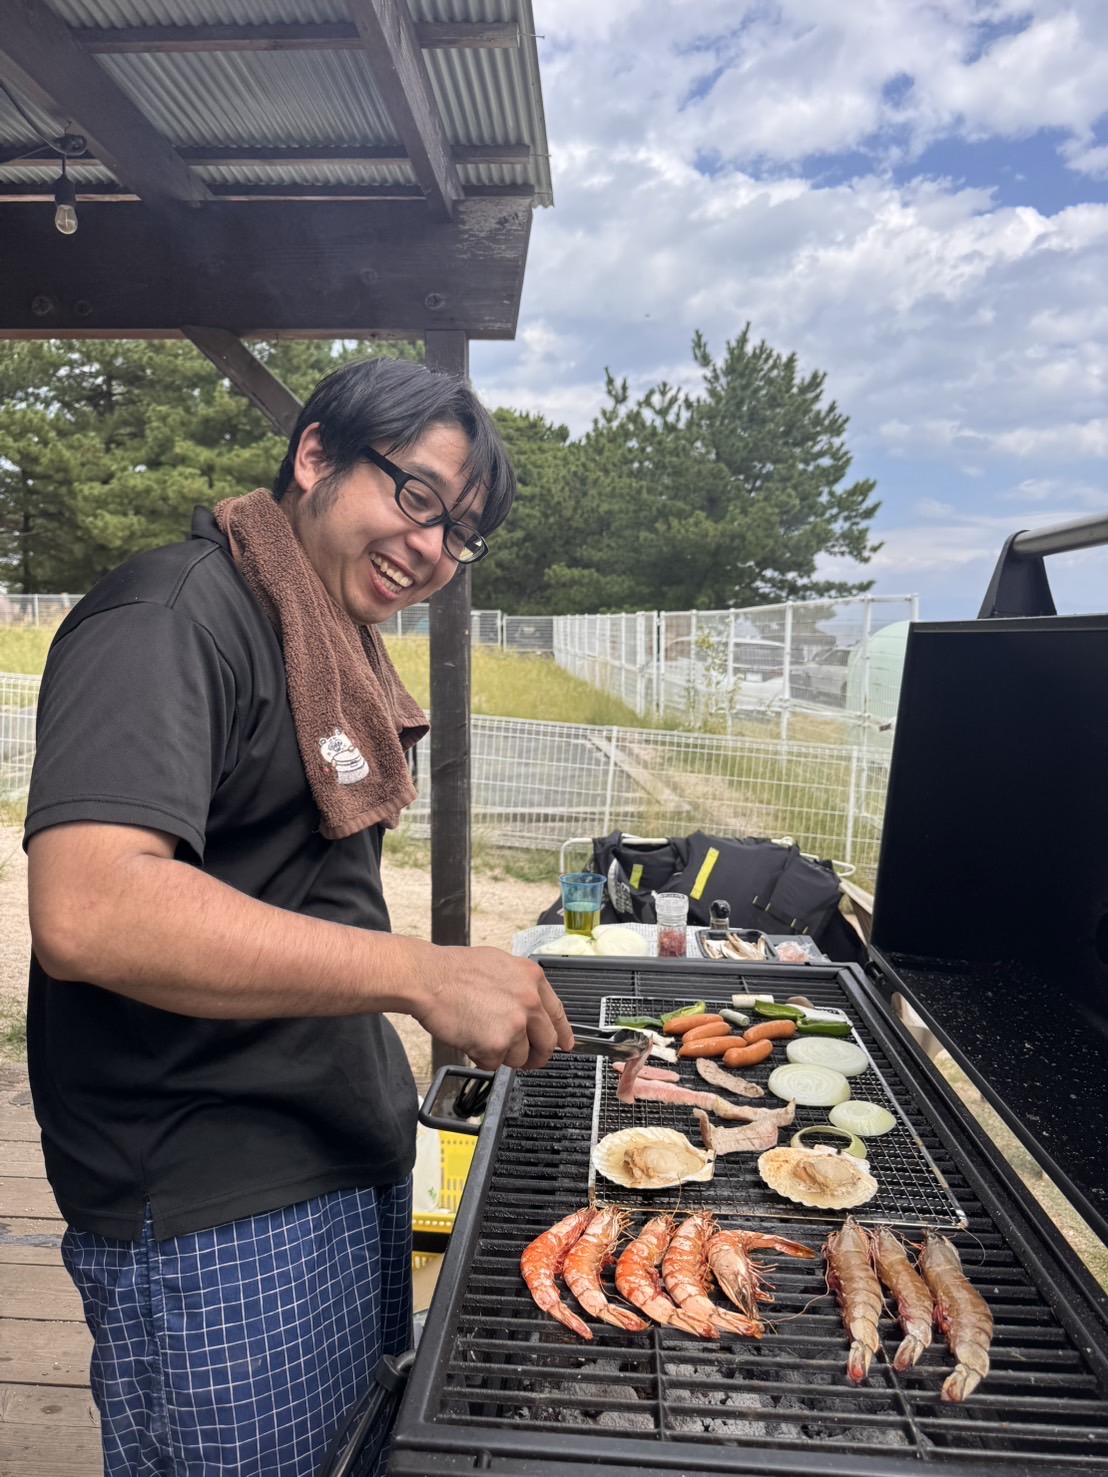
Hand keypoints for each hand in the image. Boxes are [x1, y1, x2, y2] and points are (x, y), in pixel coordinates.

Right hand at [413, 946, 574, 1071]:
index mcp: (532, 979)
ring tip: (482, 1035)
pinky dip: (482, 1058)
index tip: (565, 1045)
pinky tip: (470, 1039)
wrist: (428, 978)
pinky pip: (494, 1064)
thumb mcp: (500, 965)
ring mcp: (515, 1024)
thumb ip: (521, 986)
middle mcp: (529, 1001)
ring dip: (503, 1054)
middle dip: (537, 1055)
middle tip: (527, 1059)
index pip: (558, 1014)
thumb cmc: (454, 970)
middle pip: (546, 1043)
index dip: (563, 1033)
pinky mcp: (496, 1044)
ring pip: (520, 1057)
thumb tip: (532, 1007)